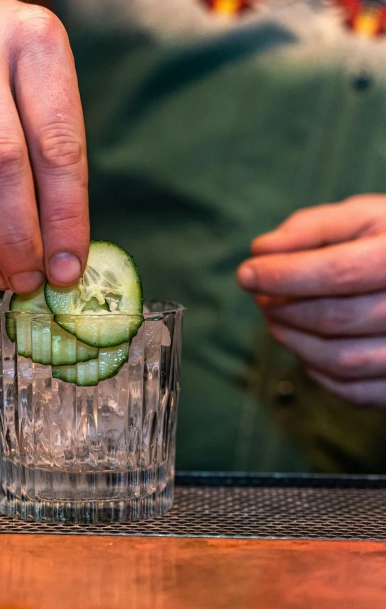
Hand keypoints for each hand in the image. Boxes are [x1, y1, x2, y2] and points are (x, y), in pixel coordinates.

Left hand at [237, 195, 385, 406]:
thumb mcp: (363, 217)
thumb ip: (313, 227)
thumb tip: (261, 249)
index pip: (339, 273)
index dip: (283, 276)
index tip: (246, 274)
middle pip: (334, 319)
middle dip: (283, 308)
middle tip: (261, 295)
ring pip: (341, 361)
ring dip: (293, 340)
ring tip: (276, 317)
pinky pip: (354, 390)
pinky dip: (317, 369)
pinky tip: (306, 342)